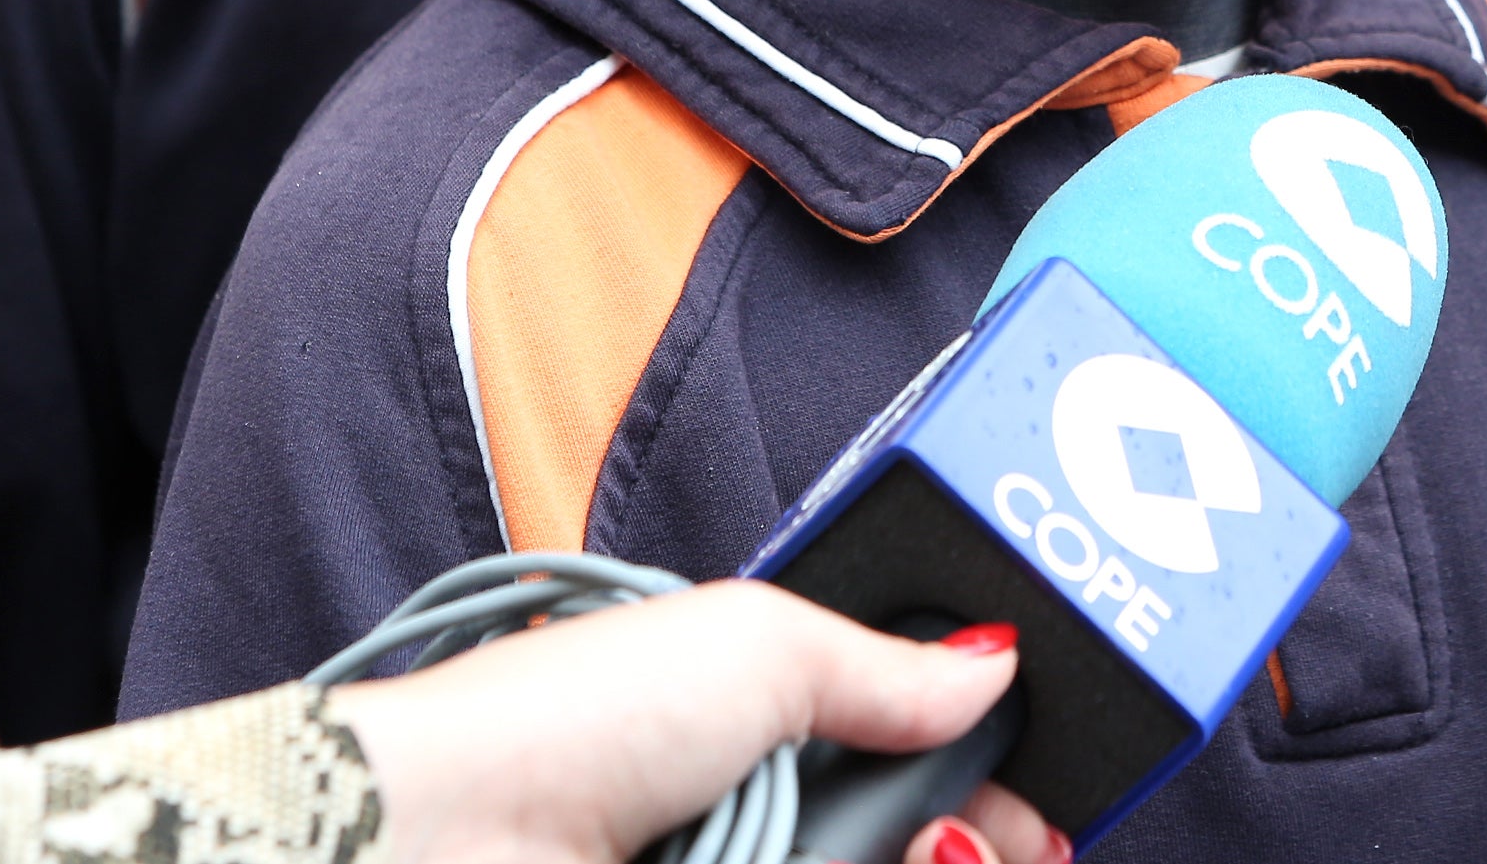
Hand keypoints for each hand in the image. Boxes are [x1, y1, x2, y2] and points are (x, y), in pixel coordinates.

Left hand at [331, 581, 1064, 863]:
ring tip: (928, 857)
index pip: (916, 771)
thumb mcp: (757, 645)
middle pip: (913, 850)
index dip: (990, 803)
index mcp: (769, 726)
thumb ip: (890, 663)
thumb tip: (995, 658)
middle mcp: (762, 819)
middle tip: (991, 851)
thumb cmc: (574, 719)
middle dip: (970, 852)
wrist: (443, 843)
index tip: (1043, 829)